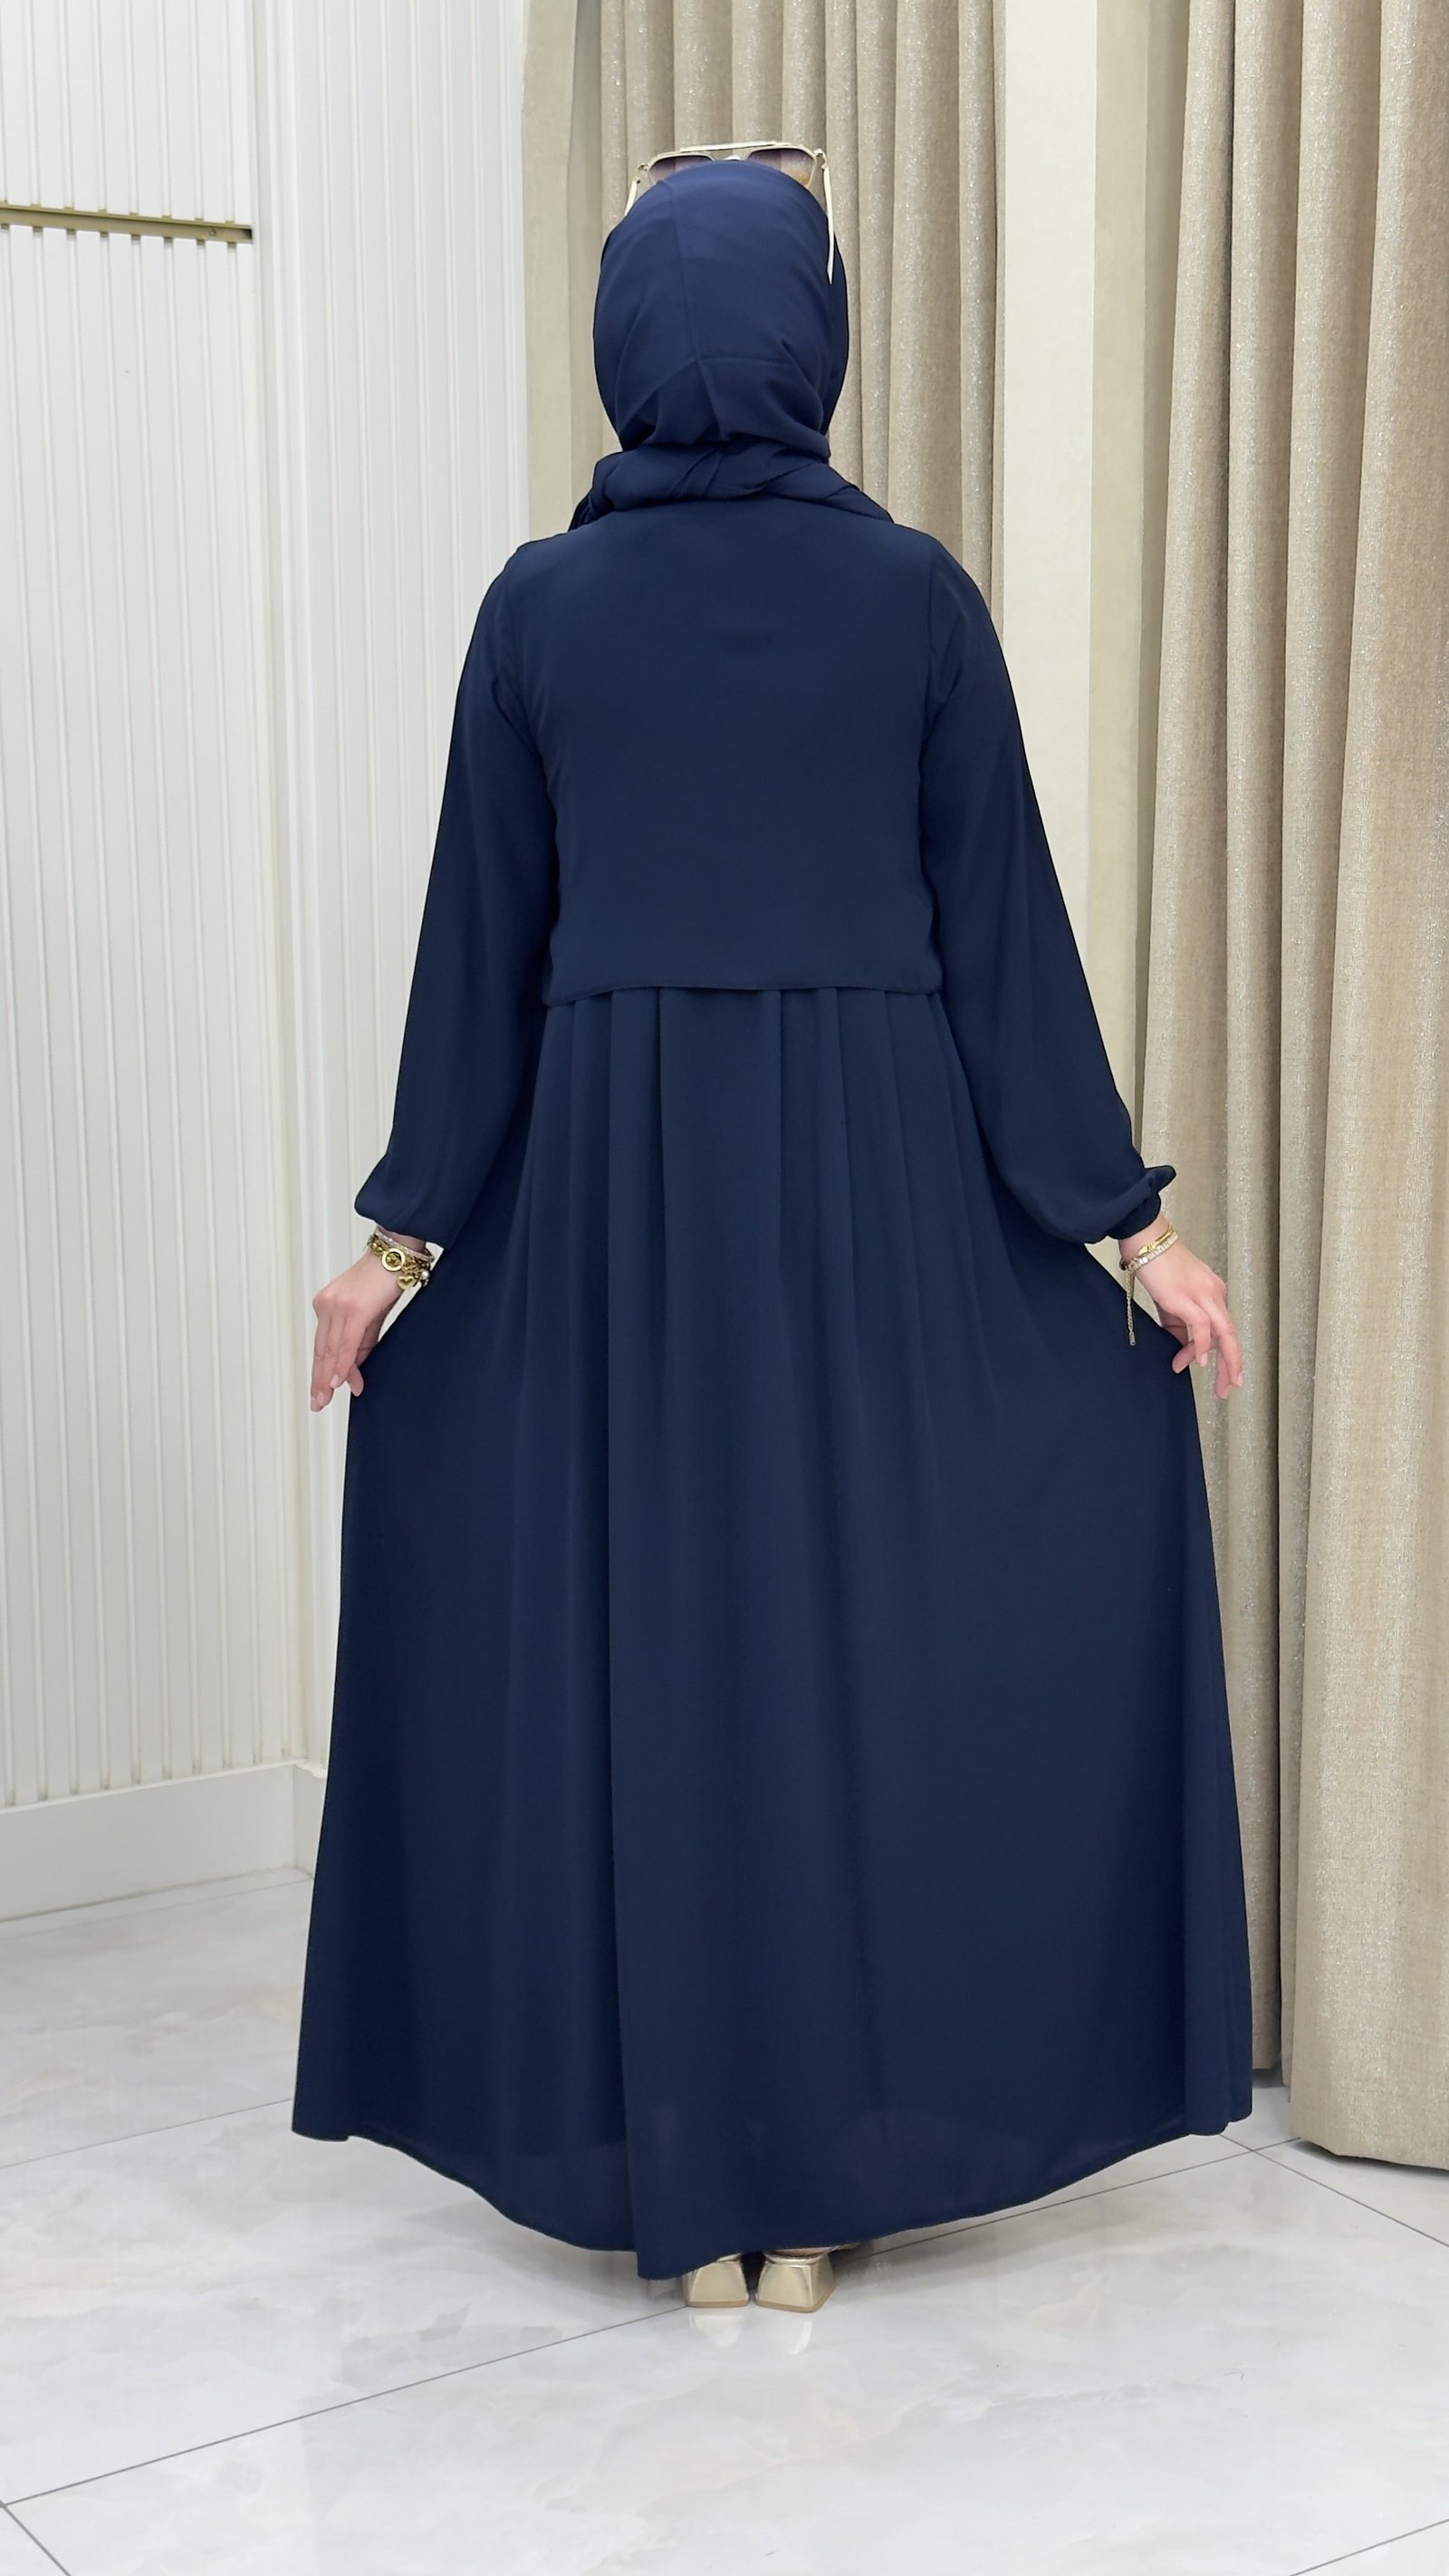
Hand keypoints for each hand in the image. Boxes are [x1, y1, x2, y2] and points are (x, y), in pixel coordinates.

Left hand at [309, 1250, 406, 1408]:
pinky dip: (342, 1363)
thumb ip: (361, 1345)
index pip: (323, 1345)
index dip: (323, 1371)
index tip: (322, 1391)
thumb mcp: (370, 1316)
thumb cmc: (384, 1280)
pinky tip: (337, 1380)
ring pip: (331, 1350)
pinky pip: (346, 1343)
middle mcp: (327, 1305)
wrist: (395, 1253)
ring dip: (329, 1378)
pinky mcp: (355, 1309)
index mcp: (326, 1305)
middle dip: (319, 1379)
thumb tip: (355, 1375)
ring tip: (326, 1398)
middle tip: (317, 1402)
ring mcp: (338, 1306)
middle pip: (322, 1350)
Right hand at [1118, 1229, 1243, 1398]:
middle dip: (1233, 1364)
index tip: (1204, 1370)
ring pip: (1224, 1334)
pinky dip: (1201, 1347)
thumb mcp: (1171, 1299)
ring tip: (1220, 1385)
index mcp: (1213, 1292)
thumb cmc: (1155, 1264)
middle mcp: (1214, 1293)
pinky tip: (1198, 1362)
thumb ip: (1178, 1323)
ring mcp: (1203, 1295)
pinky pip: (1202, 1328)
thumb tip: (1180, 1347)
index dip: (1216, 1353)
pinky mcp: (1187, 1298)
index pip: (1220, 1329)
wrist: (1145, 1240)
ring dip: (1225, 1363)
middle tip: (1232, 1387)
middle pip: (1230, 1335)